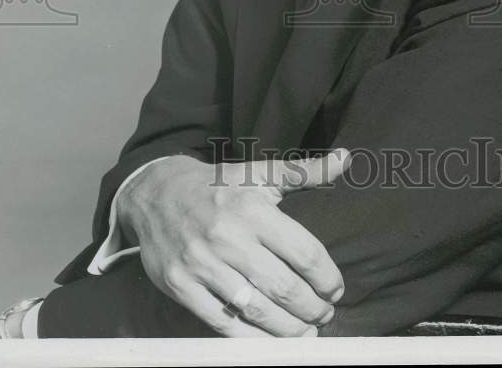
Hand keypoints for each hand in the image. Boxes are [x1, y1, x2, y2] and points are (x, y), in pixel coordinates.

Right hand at [118, 149, 350, 336]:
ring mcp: (202, 264)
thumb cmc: (217, 185)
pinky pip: (223, 323)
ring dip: (289, 330)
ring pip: (257, 310)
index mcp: (252, 208)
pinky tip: (270, 342)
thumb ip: (304, 172)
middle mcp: (228, 236)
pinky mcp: (181, 286)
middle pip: (284, 287)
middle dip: (313, 308)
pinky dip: (252, 340)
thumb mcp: (259, 173)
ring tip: (306, 332)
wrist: (154, 192)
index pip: (304, 252)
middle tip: (325, 315)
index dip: (327, 277)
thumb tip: (346, 158)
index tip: (335, 289)